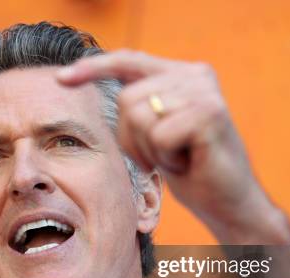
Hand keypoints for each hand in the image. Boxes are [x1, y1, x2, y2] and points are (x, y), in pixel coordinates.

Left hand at [57, 50, 289, 243]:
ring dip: (151, 150)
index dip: (94, 68)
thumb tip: (93, 88)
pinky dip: (166, 158)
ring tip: (180, 156)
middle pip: (127, 99)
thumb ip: (137, 106)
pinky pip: (158, 136)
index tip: (61, 79)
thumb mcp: (155, 133)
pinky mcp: (210, 113)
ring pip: (139, 116)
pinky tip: (190, 162)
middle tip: (164, 155)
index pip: (129, 61)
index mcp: (182, 74)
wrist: (228, 204)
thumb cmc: (190, 171)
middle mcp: (195, 75)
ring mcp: (204, 91)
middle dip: (133, 138)